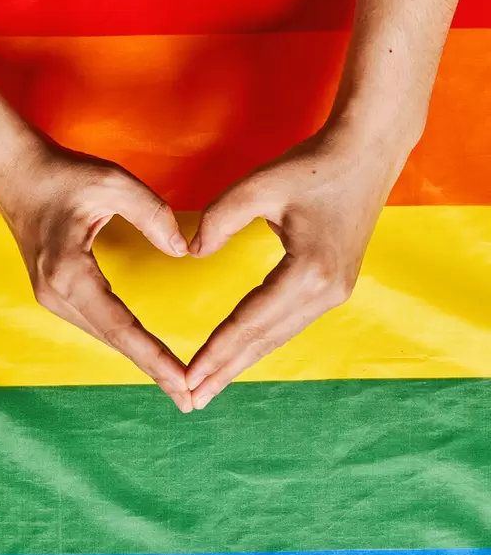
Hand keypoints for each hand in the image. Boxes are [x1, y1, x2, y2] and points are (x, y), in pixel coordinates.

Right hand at [0, 137, 192, 411]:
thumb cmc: (60, 174)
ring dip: (141, 361)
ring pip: (105, 338)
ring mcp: (52, 298)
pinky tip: (149, 357)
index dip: (154, 357)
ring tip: (176, 386)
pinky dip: (126, 343)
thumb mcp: (112, 182)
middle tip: (190, 401)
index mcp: (69, 271)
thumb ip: (152, 214)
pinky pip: (98, 326)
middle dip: (154, 372)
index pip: (121, 326)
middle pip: (114, 341)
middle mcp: (57, 293)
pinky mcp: (55, 294)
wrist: (13, 172)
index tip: (182, 382)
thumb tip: (183, 251)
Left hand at [186, 121, 414, 408]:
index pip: (249, 322)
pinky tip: (242, 354)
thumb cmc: (313, 164)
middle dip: (225, 371)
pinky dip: (261, 342)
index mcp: (308, 272)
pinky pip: (289, 323)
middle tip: (192, 401)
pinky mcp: (335, 288)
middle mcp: (326, 292)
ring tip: (211, 386)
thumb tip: (191, 252)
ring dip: (243, 361)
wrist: (368, 152)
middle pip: (264, 340)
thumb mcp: (259, 185)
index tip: (187, 378)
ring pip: (278, 337)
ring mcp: (335, 293)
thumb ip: (219, 219)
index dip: (215, 352)